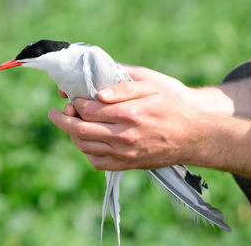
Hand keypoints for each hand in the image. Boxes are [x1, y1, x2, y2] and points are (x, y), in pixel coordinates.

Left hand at [49, 65, 200, 170]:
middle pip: (80, 130)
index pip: (88, 109)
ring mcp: (125, 154)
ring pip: (85, 147)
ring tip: (70, 123)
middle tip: (56, 112)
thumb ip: (123, 85)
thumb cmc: (173, 104)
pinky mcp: (128, 165)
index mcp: (129, 113)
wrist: (195, 135)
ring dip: (72, 134)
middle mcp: (124, 136)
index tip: (72, 97)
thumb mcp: (153, 84)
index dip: (75, 102)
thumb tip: (97, 92)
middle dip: (62, 119)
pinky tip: (87, 140)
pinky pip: (97, 162)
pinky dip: (86, 151)